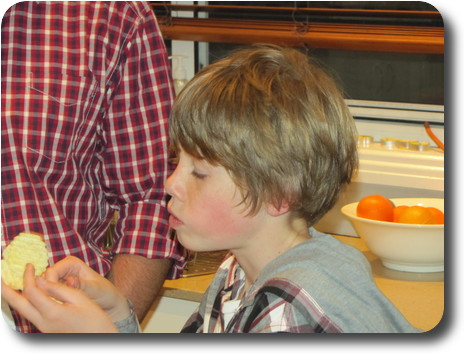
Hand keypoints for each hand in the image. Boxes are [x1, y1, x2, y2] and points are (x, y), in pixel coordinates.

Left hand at [2, 263, 117, 332]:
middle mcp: (44, 323)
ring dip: (15, 297)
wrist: (100, 339)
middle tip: (1, 277)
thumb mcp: (81, 298)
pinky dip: (26, 303)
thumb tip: (42, 280)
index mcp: (53, 312)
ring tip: (10, 285)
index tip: (29, 265)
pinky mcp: (46, 330)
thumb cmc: (95, 318)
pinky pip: (31, 315)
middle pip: (18, 305)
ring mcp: (44, 328)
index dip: (28, 276)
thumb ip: (59, 288)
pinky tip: (29, 295)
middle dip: (6, 290)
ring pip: (23, 311)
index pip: (32, 291)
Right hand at [43, 256, 129, 321]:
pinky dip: (50, 300)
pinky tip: (57, 308)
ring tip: (57, 308)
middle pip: (44, 279)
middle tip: (53, 306)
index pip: (52, 271)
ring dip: (47, 297)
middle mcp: (63, 268)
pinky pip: (47, 293)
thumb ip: (83, 285)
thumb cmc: (105, 293)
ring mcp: (60, 278)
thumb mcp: (96, 290)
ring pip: (43, 287)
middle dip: (46, 292)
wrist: (108, 301)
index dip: (49, 285)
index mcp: (72, 263)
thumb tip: (69, 280)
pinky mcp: (58, 288)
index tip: (53, 299)